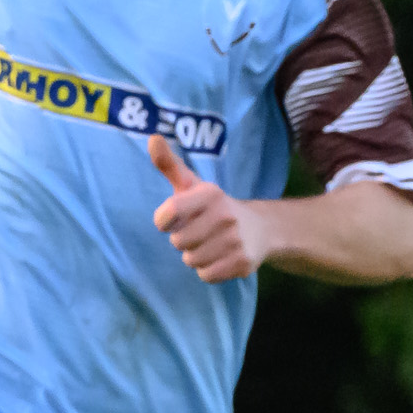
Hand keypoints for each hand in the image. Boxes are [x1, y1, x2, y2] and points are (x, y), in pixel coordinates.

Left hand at [148, 134, 274, 281]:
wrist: (260, 229)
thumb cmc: (213, 207)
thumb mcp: (192, 184)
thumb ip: (168, 164)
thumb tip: (152, 138)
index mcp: (210, 194)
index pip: (168, 215)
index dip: (165, 221)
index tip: (175, 217)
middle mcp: (225, 216)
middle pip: (178, 242)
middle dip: (184, 239)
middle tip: (200, 231)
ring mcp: (235, 240)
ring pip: (191, 260)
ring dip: (196, 256)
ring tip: (211, 244)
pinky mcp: (242, 263)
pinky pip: (206, 275)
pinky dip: (209, 270)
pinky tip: (220, 257)